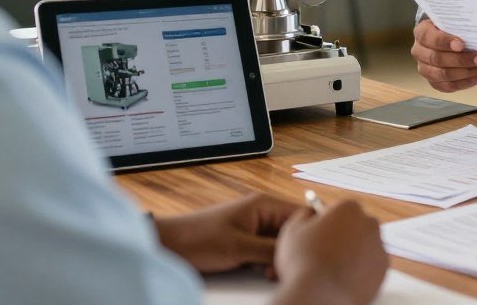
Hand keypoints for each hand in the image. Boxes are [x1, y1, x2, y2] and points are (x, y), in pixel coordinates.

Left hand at [154, 193, 293, 273]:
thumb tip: (297, 253)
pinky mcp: (246, 240)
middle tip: (282, 268)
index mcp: (264, 204)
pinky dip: (267, 261)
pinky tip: (262, 271)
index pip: (301, 214)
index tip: (306, 253)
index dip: (307, 233)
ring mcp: (254, 226)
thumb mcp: (240, 247)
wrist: (169, 245)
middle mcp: (262, 212)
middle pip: (291, 230)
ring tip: (269, 272)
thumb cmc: (200, 239)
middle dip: (290, 250)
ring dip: (278, 258)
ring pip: (280, 243)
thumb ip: (272, 249)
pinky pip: (267, 250)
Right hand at [273, 199, 386, 304]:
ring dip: (352, 252)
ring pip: (364, 245)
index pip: (337, 209)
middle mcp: (369, 223)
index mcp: (349, 208)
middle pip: (354, 225)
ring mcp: (379, 246)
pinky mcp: (383, 268)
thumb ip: (304, 214)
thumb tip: (310, 212)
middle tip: (323, 252)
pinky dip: (360, 269)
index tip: (317, 234)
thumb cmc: (303, 262)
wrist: (320, 295)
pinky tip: (342, 277)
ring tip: (331, 267)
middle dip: (342, 235)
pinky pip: (370, 264)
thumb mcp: (293, 229)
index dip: (324, 222)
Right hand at [411, 17, 476, 91]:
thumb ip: (460, 23)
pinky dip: (467, 82)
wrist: (447, 38)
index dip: (445, 42)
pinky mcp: (434, 82)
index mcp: (422, 33)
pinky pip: (449, 86)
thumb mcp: (453, 20)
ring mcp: (425, 69)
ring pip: (444, 75)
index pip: (430, 38)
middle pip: (438, 59)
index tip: (462, 45)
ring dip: (468, 73)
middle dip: (462, 60)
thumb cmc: (452, 27)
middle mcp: (419, 52)